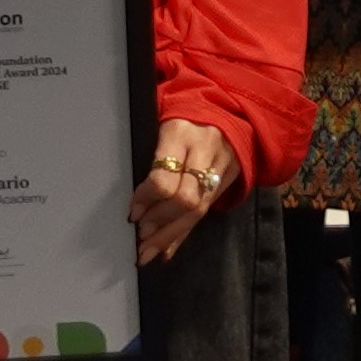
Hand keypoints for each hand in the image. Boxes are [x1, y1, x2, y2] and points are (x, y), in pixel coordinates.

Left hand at [133, 118, 238, 263]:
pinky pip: (205, 212)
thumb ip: (151, 160)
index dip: (147, 199)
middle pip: (186, 199)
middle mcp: (206, 151)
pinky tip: (166, 251)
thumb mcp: (161, 126)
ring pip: (197, 210)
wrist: (227, 108)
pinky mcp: (228, 181)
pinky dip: (184, 233)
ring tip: (146, 252)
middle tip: (140, 236)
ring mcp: (222, 168)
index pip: (165, 177)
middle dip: (160, 222)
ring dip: (169, 235)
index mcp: (182, 133)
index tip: (132, 212)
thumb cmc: (181, 116)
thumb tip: (134, 203)